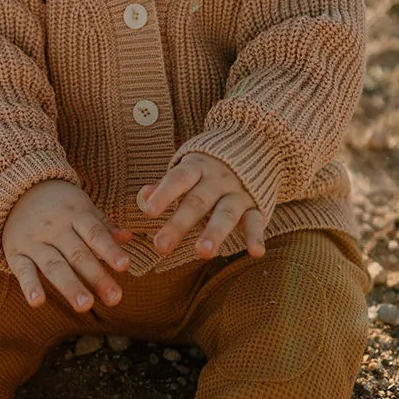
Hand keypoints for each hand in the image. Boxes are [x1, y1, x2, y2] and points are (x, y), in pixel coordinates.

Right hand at [3, 181, 131, 310]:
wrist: (16, 190)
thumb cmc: (59, 204)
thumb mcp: (82, 207)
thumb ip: (104, 225)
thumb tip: (128, 238)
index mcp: (75, 214)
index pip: (95, 234)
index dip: (109, 250)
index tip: (125, 266)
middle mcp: (55, 228)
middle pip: (78, 254)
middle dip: (96, 276)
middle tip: (114, 298)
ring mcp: (34, 240)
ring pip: (53, 265)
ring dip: (69, 286)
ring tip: (84, 306)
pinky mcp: (15, 252)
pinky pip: (22, 270)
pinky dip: (29, 286)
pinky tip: (37, 302)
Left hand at [141, 153, 265, 259]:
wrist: (253, 145)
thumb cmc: (209, 166)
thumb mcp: (188, 168)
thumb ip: (166, 184)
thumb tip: (142, 196)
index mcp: (197, 167)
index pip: (178, 179)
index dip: (164, 194)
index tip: (148, 212)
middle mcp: (218, 179)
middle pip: (197, 201)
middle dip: (179, 224)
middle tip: (161, 247)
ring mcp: (238, 192)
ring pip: (226, 213)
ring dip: (215, 233)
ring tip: (203, 252)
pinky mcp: (256, 205)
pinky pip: (256, 221)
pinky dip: (256, 236)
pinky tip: (256, 253)